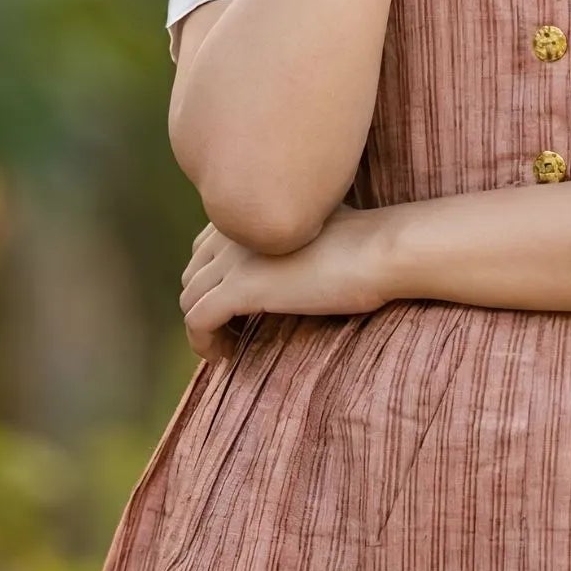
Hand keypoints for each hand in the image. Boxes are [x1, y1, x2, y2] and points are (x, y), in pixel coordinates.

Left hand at [179, 204, 391, 362]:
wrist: (381, 251)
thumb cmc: (366, 242)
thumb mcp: (318, 229)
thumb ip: (291, 238)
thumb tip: (295, 262)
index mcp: (252, 213)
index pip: (205, 247)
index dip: (213, 280)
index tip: (234, 307)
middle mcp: (234, 230)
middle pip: (193, 274)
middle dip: (204, 304)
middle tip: (230, 332)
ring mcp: (233, 259)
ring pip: (189, 298)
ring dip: (203, 328)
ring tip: (228, 348)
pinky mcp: (240, 288)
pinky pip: (197, 320)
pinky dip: (203, 343)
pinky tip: (225, 357)